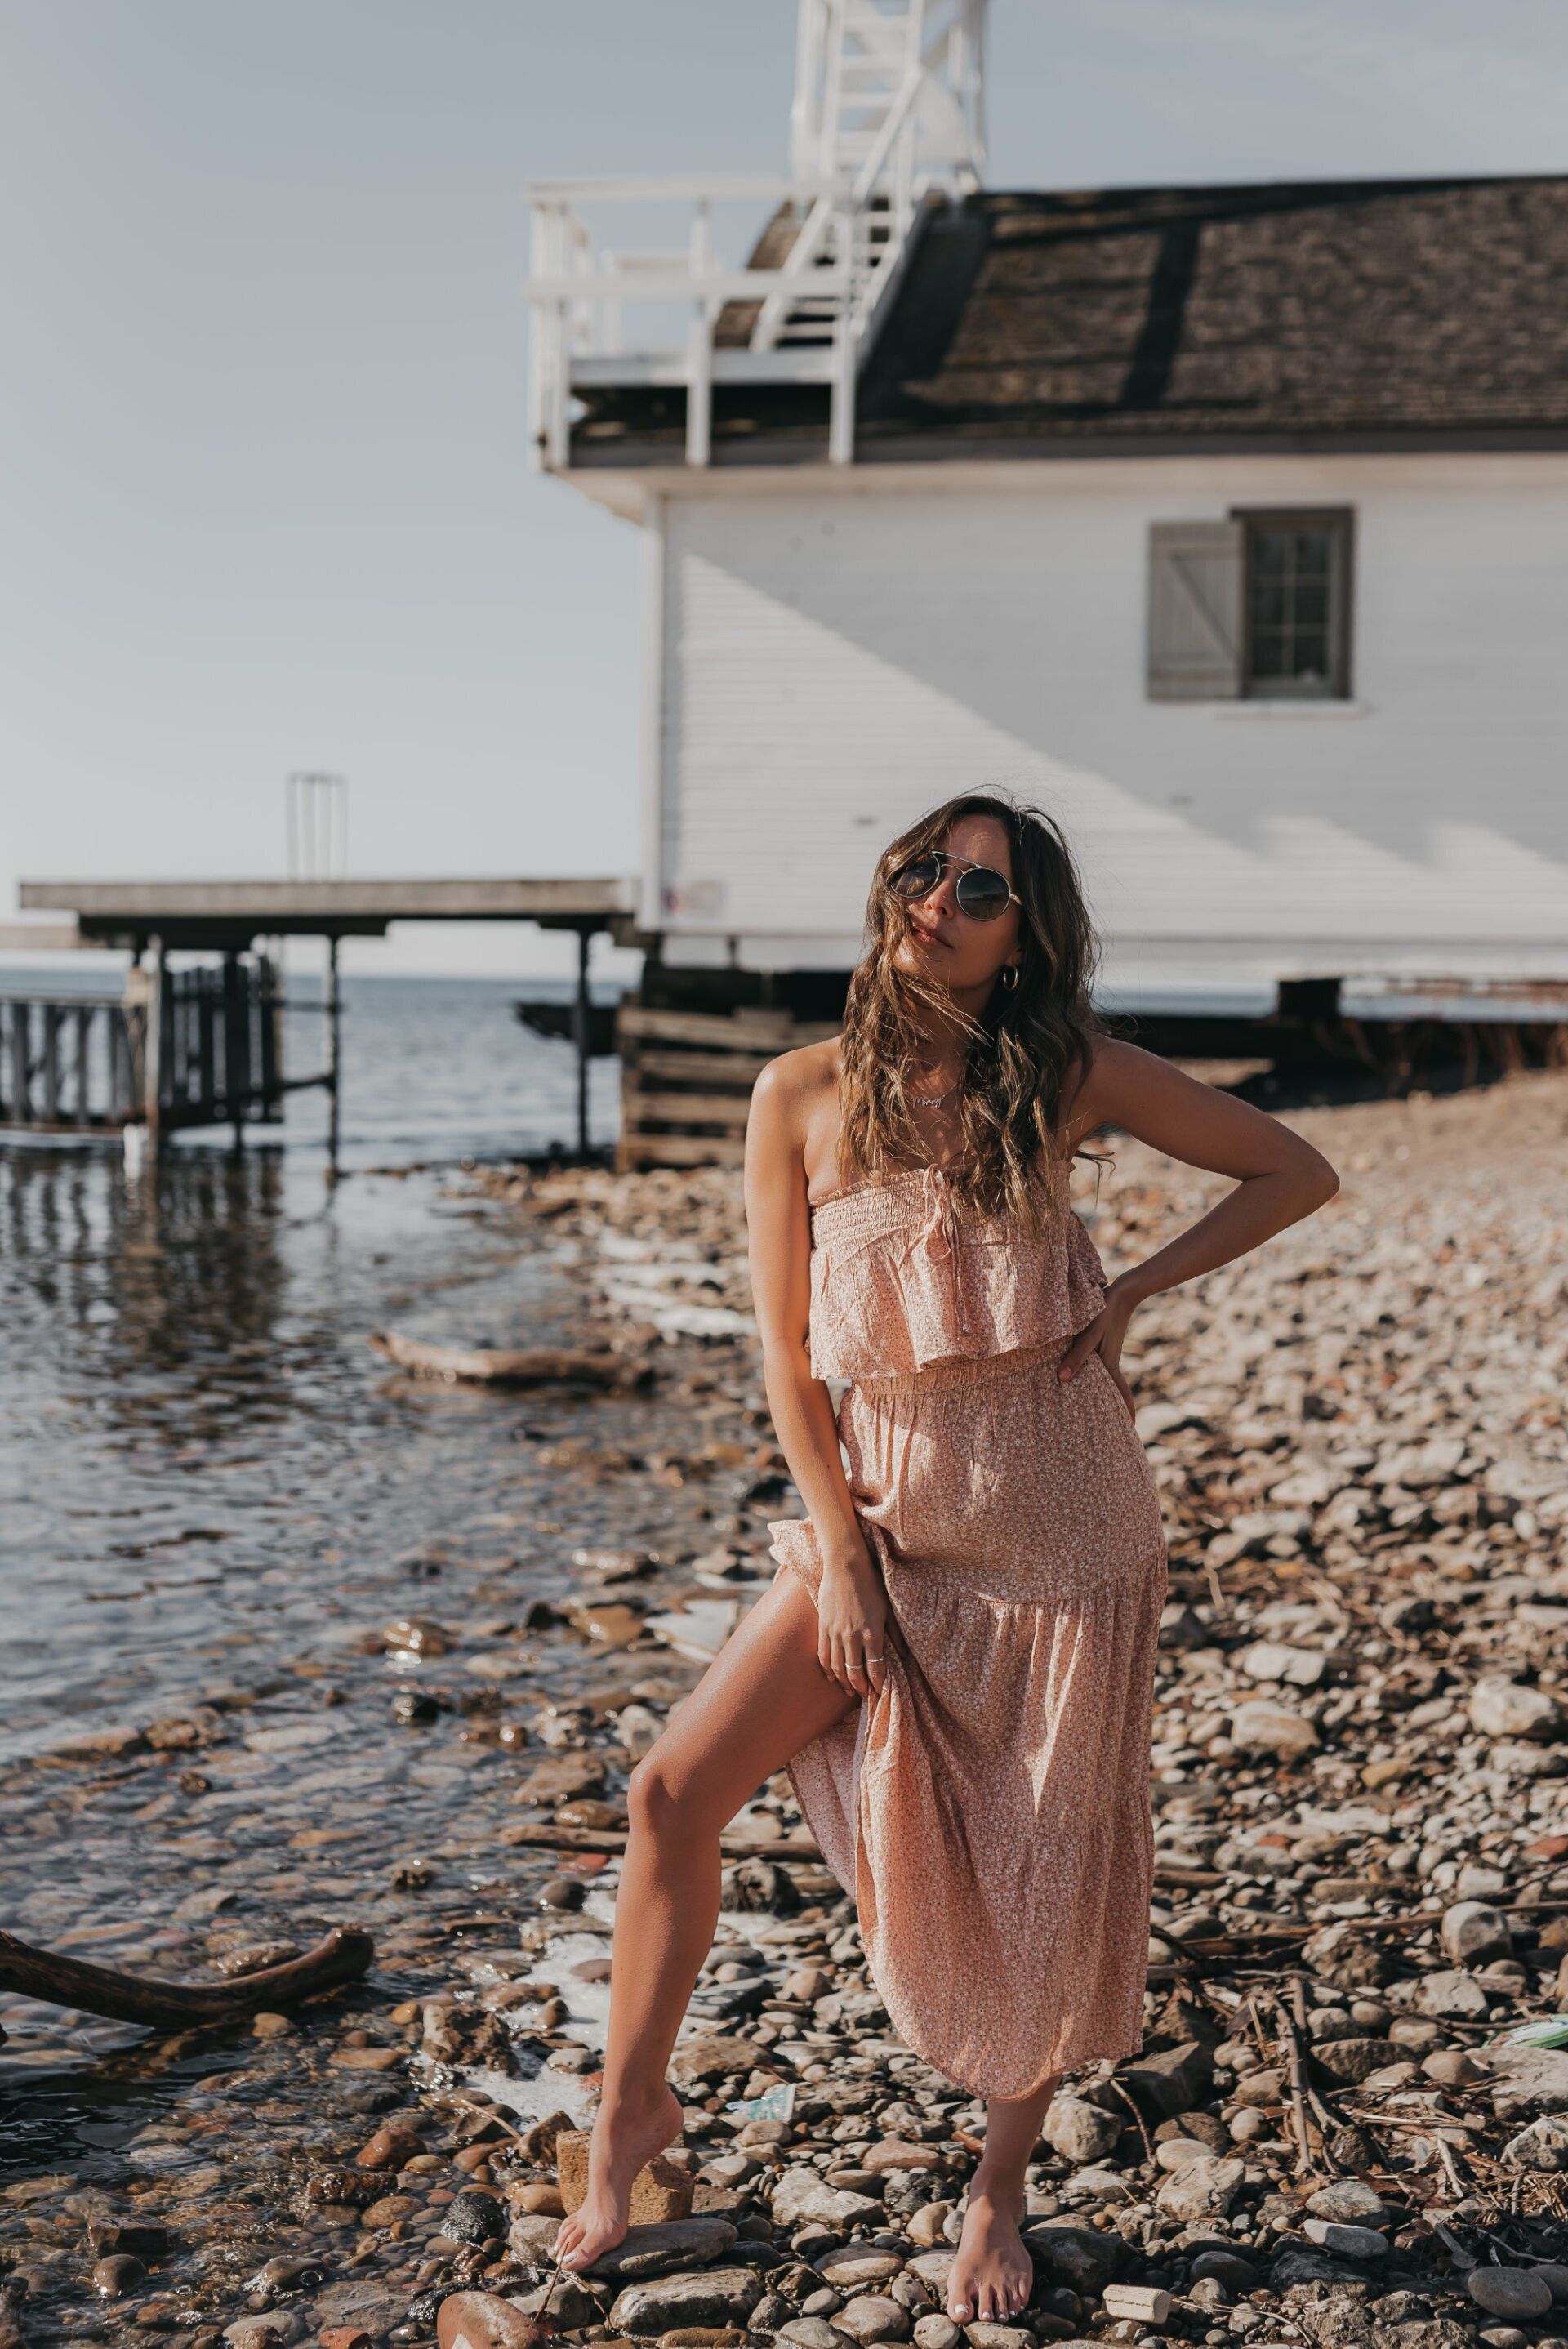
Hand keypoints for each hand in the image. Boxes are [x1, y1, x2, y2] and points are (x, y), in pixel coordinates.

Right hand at [816, 1549, 890, 1700]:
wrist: (846, 1566)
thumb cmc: (871, 1584)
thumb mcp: (888, 1609)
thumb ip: (895, 1634)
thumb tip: (904, 1655)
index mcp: (872, 1633)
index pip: (875, 1669)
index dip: (878, 1684)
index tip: (881, 1693)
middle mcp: (852, 1637)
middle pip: (855, 1672)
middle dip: (862, 1688)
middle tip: (866, 1697)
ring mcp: (835, 1633)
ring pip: (838, 1667)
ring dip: (844, 1682)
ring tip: (850, 1691)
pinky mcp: (823, 1627)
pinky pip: (823, 1654)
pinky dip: (827, 1669)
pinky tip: (832, 1677)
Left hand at [1057, 1275, 1139, 1423]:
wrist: (1121, 1291)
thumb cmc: (1104, 1313)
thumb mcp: (1088, 1336)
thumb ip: (1076, 1357)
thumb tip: (1062, 1380)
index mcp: (1110, 1365)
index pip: (1121, 1394)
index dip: (1126, 1412)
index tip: (1130, 1429)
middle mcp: (1109, 1361)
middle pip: (1111, 1389)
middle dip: (1111, 1407)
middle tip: (1106, 1424)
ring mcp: (1106, 1352)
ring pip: (1102, 1377)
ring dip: (1099, 1390)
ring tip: (1087, 1402)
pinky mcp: (1101, 1342)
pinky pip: (1095, 1364)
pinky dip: (1089, 1372)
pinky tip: (1077, 1370)